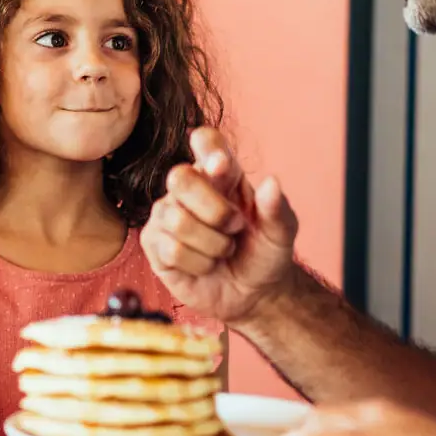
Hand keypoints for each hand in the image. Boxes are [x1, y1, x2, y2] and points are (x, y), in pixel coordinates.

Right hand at [141, 127, 297, 323]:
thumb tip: (272, 182)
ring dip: (212, 245)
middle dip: (214, 210)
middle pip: (179, 176)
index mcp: (221, 175)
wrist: (252, 294)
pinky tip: (205, 266)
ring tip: (222, 251)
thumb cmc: (263, 254)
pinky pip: (171, 249)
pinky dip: (198, 264)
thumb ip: (277, 209)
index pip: (205, 141)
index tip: (222, 167)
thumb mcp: (281, 233)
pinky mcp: (154, 244)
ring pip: (178, 220)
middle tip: (234, 228)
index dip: (209, 149)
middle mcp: (188, 189)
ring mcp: (166, 215)